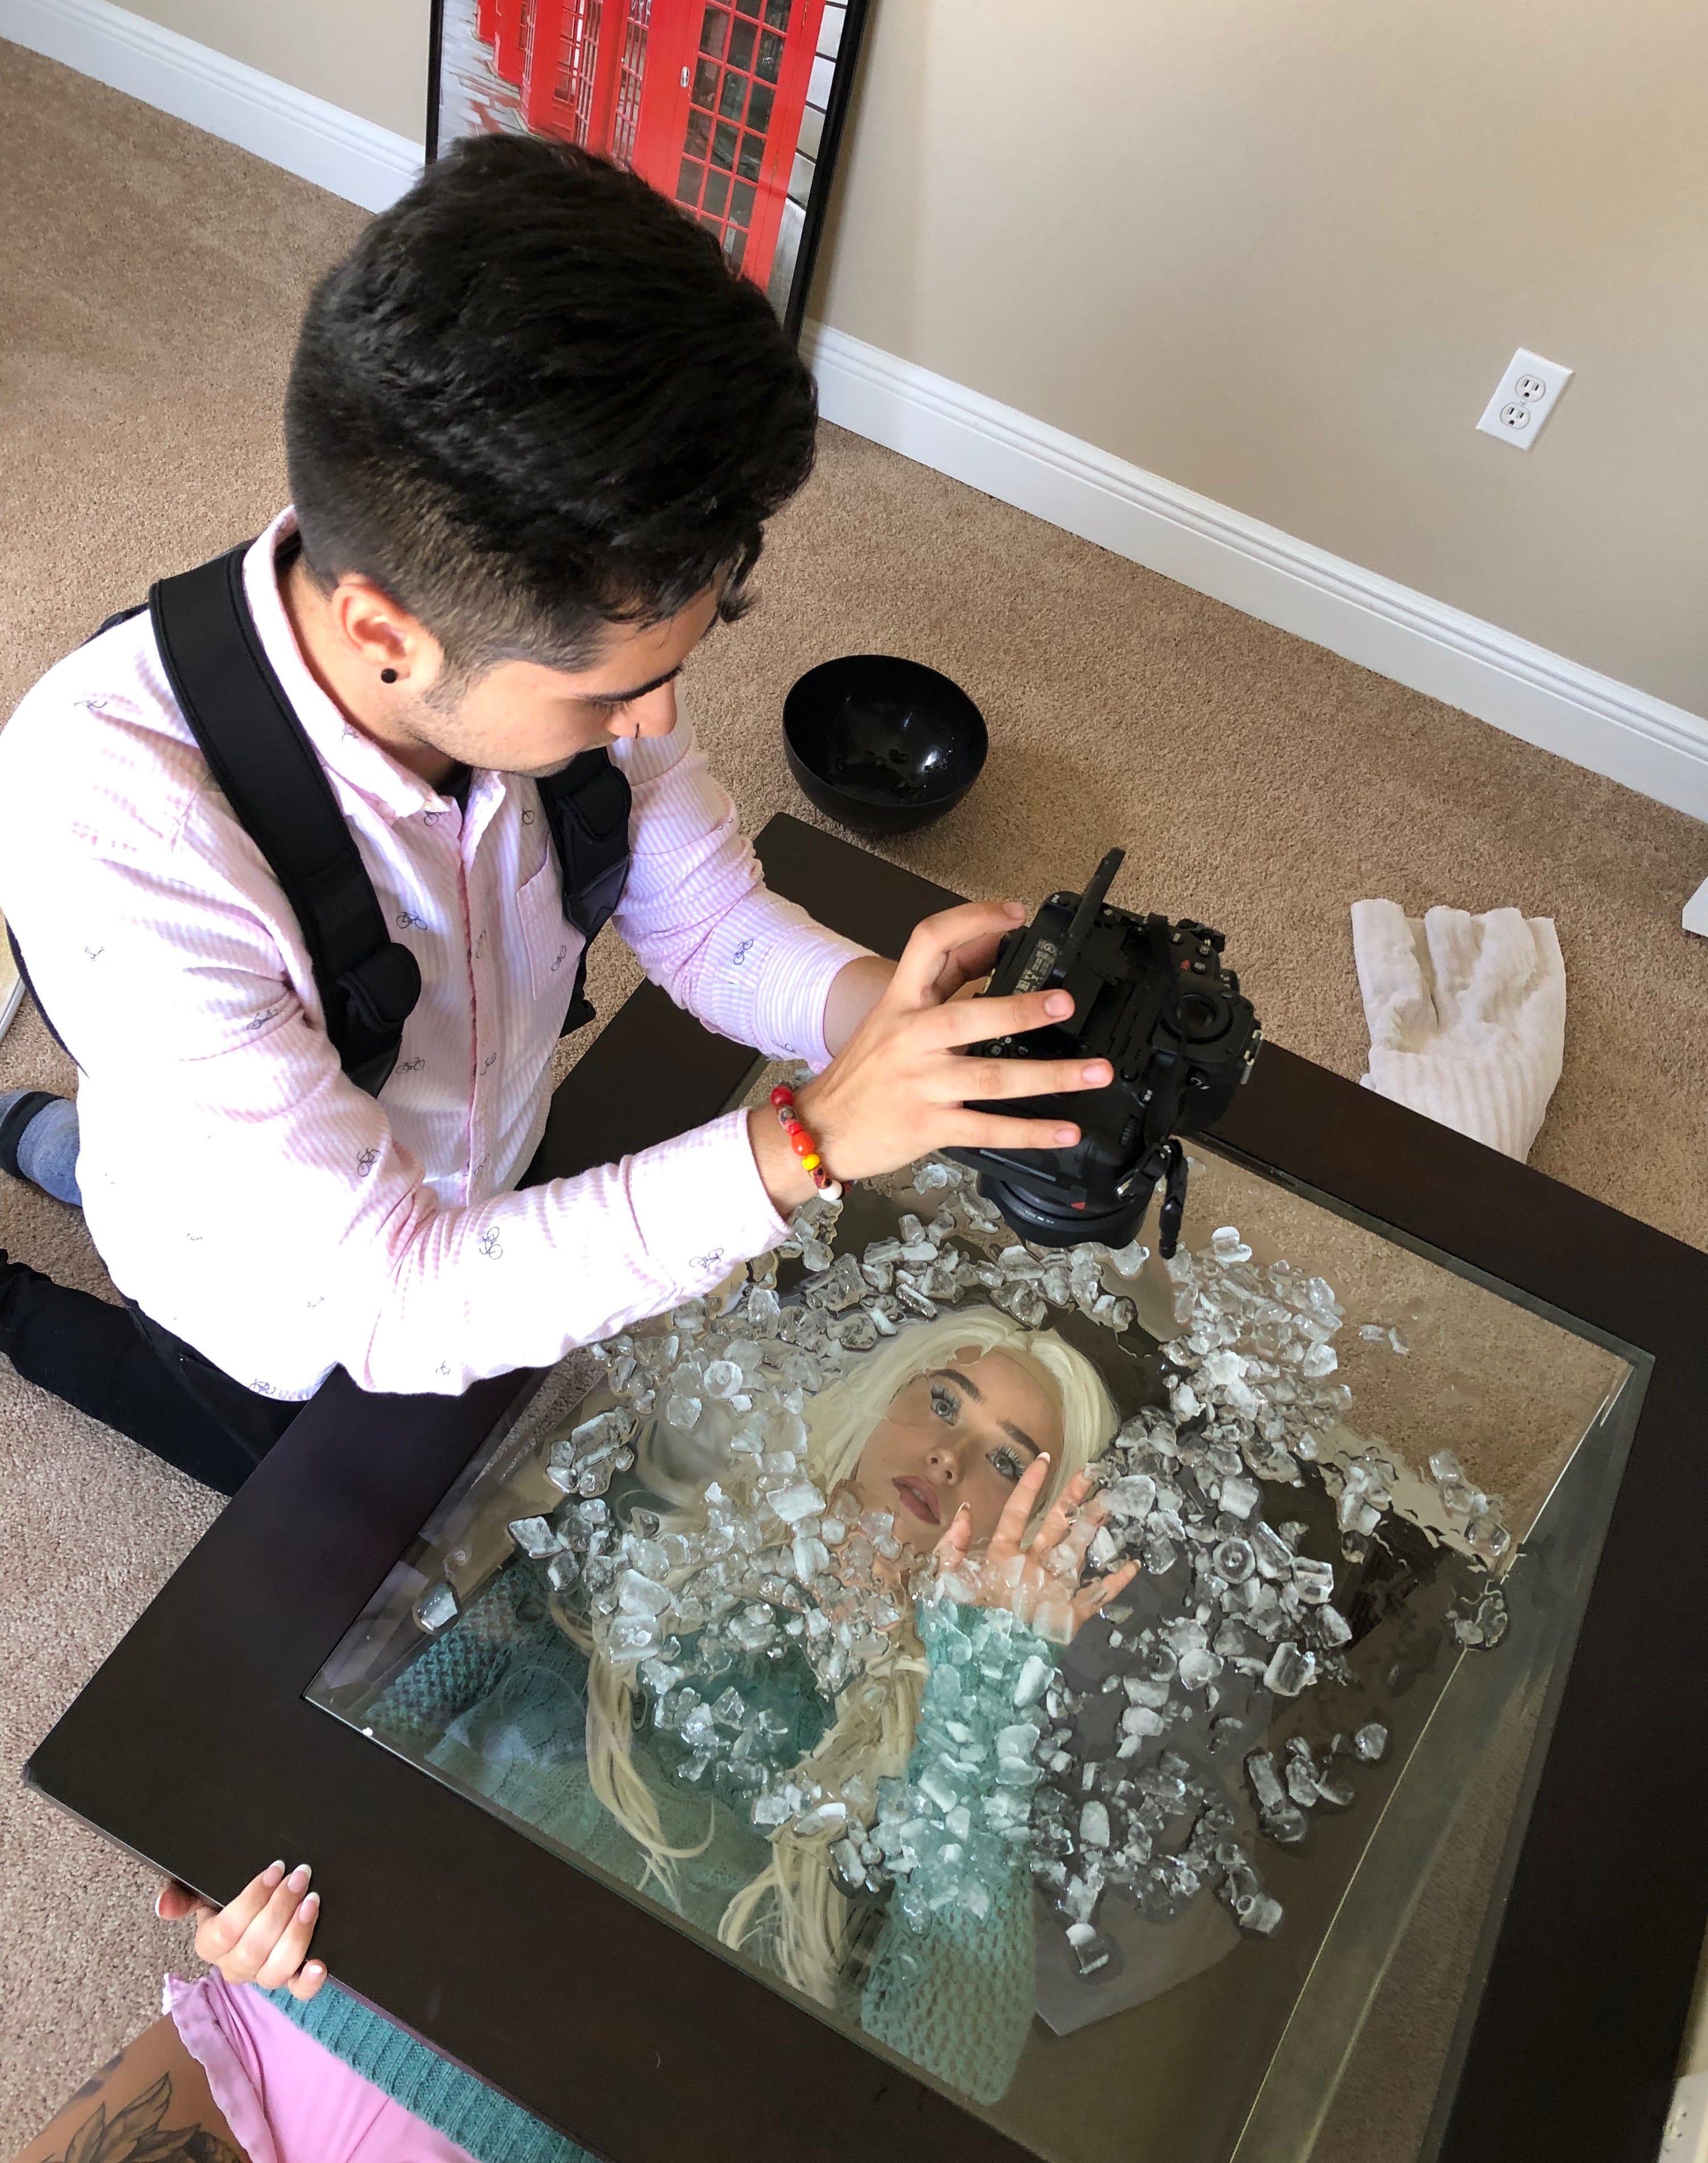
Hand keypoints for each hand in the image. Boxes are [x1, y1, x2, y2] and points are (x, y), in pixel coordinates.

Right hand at [155, 1861, 325, 1999]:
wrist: (254, 1907)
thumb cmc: (227, 1898)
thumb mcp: (203, 1890)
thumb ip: (182, 1895)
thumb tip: (164, 1907)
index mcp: (210, 1945)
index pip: (227, 1929)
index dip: (252, 1900)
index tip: (275, 1869)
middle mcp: (234, 1966)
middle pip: (254, 1948)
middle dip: (279, 1909)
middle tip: (299, 1878)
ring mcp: (262, 1976)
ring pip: (276, 1969)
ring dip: (296, 1936)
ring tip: (311, 1902)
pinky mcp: (290, 1981)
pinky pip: (299, 1992)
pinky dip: (310, 1982)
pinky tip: (320, 1965)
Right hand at [751, 901, 1111, 1207]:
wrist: (820, 1131)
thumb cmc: (862, 1074)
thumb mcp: (892, 1019)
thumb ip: (941, 985)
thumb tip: (991, 947)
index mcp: (901, 1003)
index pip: (930, 942)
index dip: (972, 920)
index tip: (1014, 914)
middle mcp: (911, 1040)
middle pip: (969, 1017)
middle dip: (1021, 1010)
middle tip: (1064, 1004)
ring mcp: (921, 1085)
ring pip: (993, 1079)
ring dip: (1051, 1077)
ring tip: (1094, 1073)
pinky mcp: (929, 1126)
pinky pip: (989, 1129)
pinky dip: (1032, 1132)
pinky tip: (1064, 1132)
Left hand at [932, 1454, 1137, 1643]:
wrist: (982, 1673)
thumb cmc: (962, 1631)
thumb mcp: (945, 1586)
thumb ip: (951, 1548)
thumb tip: (966, 1509)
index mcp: (1002, 1558)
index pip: (1018, 1513)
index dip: (1030, 1486)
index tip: (1044, 1459)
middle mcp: (1031, 1567)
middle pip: (1054, 1524)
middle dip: (1072, 1498)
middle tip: (1090, 1472)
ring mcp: (1052, 1589)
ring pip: (1077, 1549)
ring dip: (1093, 1526)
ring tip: (1111, 1502)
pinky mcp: (1068, 1615)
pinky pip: (1095, 1595)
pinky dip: (1114, 1582)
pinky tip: (1131, 1566)